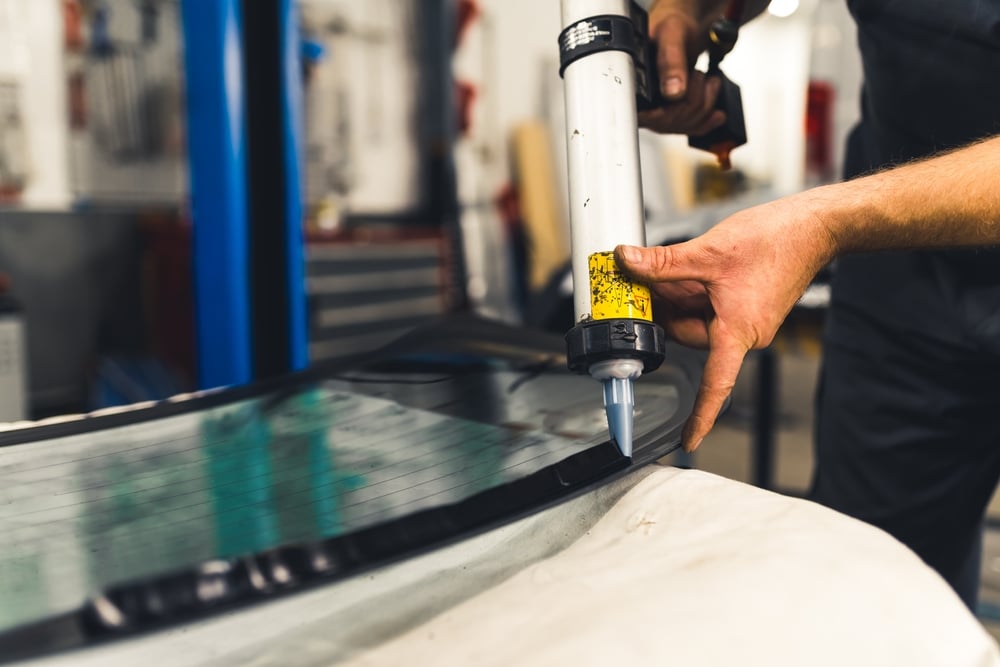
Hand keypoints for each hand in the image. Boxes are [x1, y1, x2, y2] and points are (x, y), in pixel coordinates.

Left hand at [615, 193, 836, 450]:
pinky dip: (695, 291)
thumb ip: (663, 263)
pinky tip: (690, 270)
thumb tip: (627, 261)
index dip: (701, 417)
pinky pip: (711, 308)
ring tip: (669, 269)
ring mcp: (747, 320)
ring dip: (680, 297)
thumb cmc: (778, 242)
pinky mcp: (748, 307)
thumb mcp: (708, 252)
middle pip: (690, 336)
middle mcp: (746, 333)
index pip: (716, 384)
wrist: (813, 226)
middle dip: (667, 311)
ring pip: (698, 319)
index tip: (688, 440)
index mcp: (738, 332)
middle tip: (645, 285)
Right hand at [639, 0, 728, 135]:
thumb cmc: (670, 25)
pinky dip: (708, 119)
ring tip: (708, 82)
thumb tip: (673, 93)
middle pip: (670, 122)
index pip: (646, 117)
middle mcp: (640, 101)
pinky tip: (716, 113)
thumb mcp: (671, 34)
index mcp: (631, 83)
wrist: (680, 27)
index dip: (669, 111)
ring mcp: (656, 110)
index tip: (684, 89)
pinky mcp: (672, 113)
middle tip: (699, 75)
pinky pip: (690, 128)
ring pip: (684, 125)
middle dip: (695, 98)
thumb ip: (671, 61)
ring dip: (704, 104)